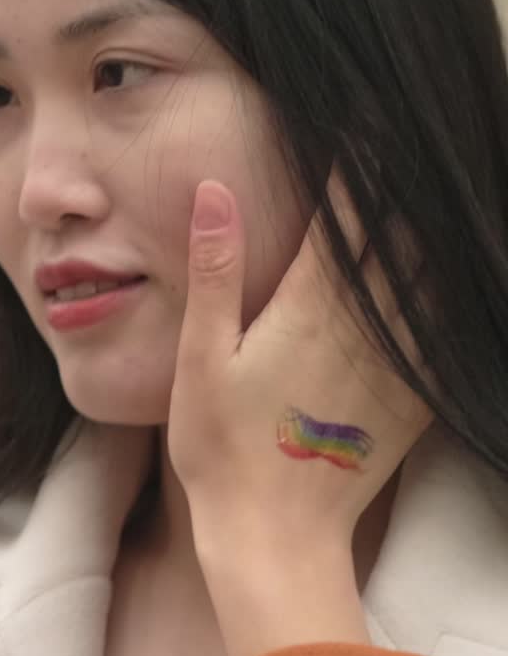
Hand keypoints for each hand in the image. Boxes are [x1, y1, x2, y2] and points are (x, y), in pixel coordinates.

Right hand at [167, 169, 433, 655]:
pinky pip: (446, 327)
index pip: (349, 211)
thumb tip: (216, 192)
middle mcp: (368, 327)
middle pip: (404, 233)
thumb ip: (215, 273)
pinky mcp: (417, 397)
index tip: (371, 117)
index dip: (362, 158)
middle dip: (407, 182)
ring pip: (433, 274)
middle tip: (415, 135)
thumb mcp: (200, 361)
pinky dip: (451, 286)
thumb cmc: (224, 451)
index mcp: (312, 307)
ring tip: (439, 185)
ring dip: (435, 227)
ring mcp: (400, 363)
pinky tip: (454, 265)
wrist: (278, 538)